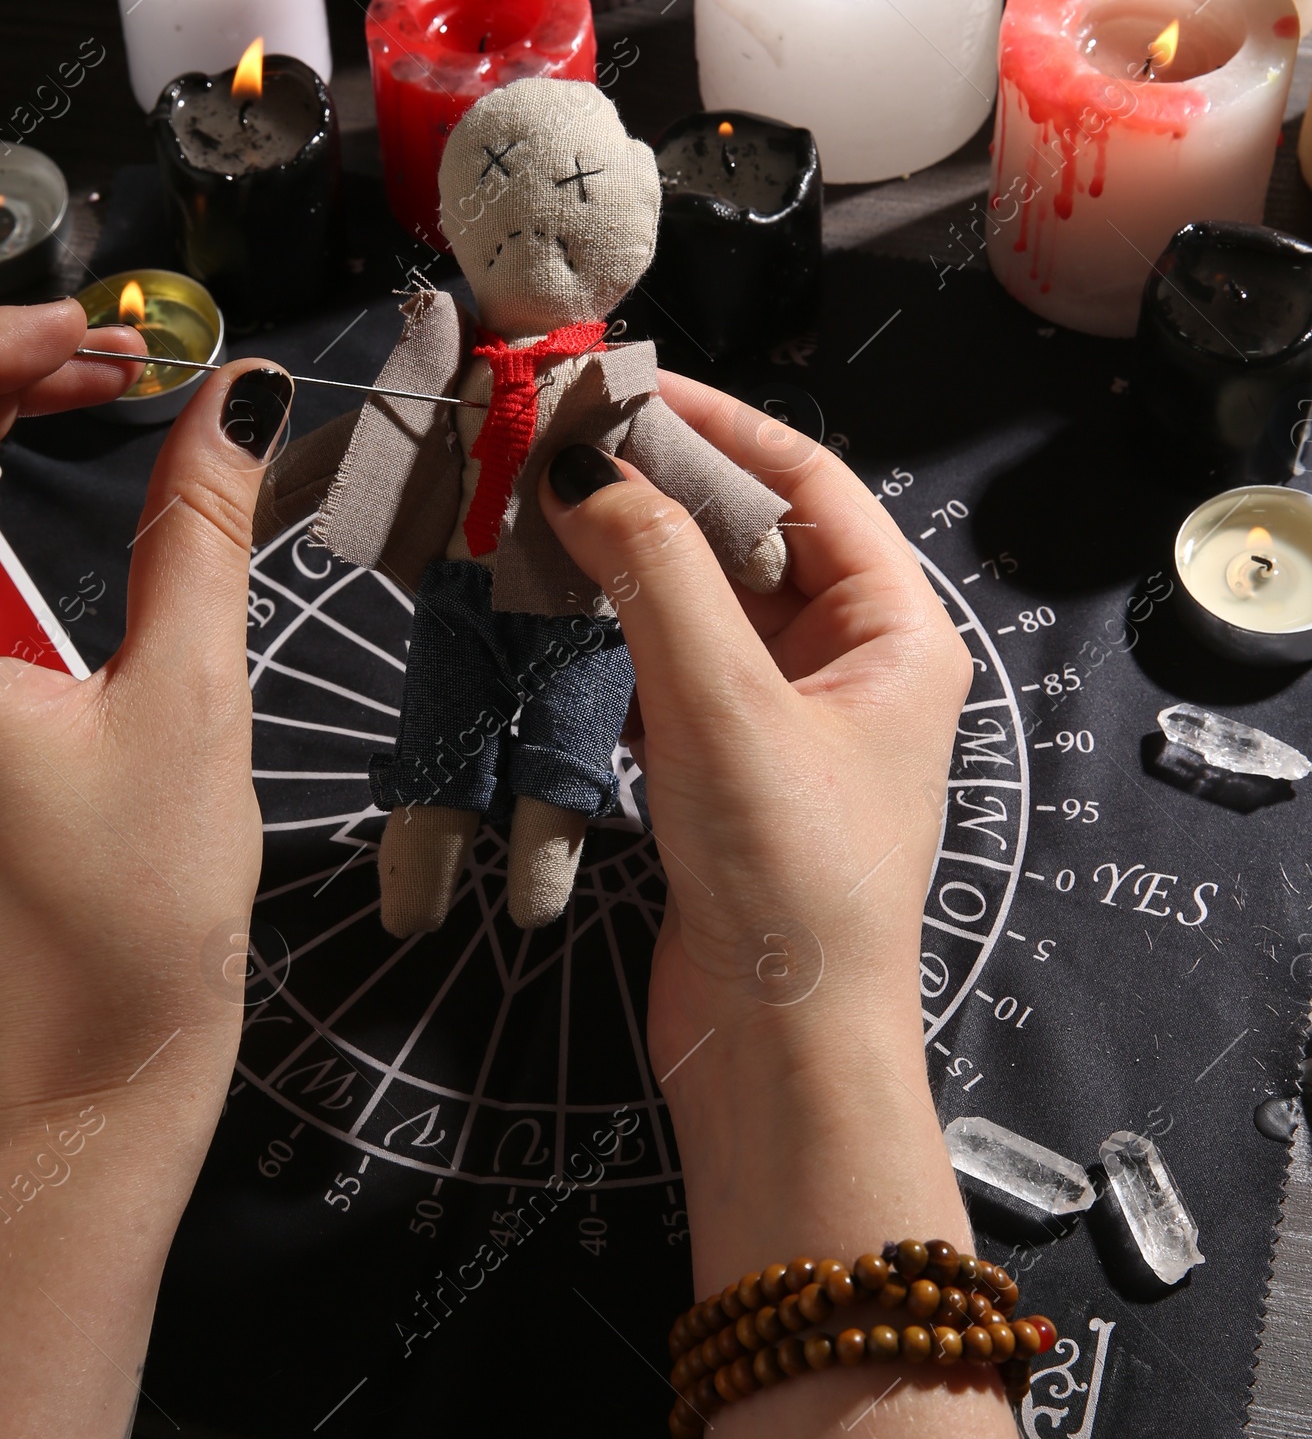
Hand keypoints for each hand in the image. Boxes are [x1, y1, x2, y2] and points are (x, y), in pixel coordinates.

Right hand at [540, 377, 970, 1160]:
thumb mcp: (724, 708)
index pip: (808, 482)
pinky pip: (673, 664)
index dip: (716, 423)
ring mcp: (787, 720)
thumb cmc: (789, 883)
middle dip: (660, 485)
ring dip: (631, 555)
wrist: (779, 1056)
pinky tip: (559, 600)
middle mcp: (852, 664)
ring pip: (705, 599)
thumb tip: (582, 466)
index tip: (620, 382)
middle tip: (557, 441)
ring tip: (541, 505)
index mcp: (897, 634)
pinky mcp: (727, 771)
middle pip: (752, 534)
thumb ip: (657, 574)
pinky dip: (619, 627)